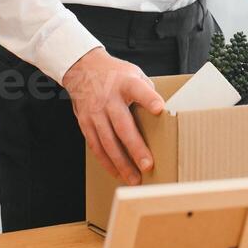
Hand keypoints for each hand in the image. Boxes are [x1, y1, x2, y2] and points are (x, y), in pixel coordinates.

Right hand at [62, 46, 164, 185]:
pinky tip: (117, 173)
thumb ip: (147, 90)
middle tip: (148, 165)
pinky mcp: (85, 123)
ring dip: (121, 163)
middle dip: (136, 147)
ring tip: (134, 178)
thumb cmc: (114, 73)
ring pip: (108, 142)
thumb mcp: (133, 73)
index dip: (149, 99)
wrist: (82, 68)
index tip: (159, 109)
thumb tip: (164, 111)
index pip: (138, 90)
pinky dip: (106, 162)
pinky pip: (96, 146)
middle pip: (123, 125)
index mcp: (125, 83)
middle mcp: (108, 99)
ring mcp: (95, 113)